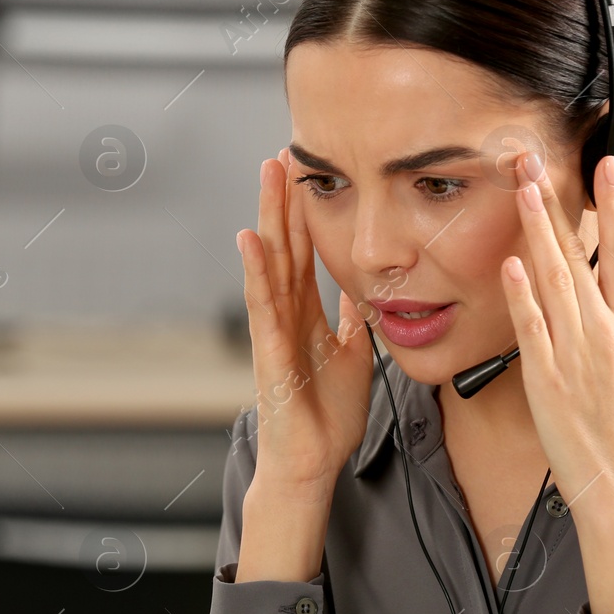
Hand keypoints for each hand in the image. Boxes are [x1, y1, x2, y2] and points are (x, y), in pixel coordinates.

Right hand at [235, 147, 372, 489]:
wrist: (312, 461)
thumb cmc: (328, 415)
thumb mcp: (353, 354)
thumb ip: (352, 320)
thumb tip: (363, 288)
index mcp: (307, 315)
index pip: (305, 253)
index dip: (306, 213)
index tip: (310, 171)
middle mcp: (286, 315)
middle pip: (284, 247)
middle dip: (284, 201)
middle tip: (283, 153)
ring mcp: (274, 331)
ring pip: (270, 265)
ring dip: (268, 218)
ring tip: (267, 176)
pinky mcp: (269, 353)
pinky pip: (263, 306)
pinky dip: (256, 272)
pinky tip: (250, 239)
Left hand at [503, 150, 613, 531]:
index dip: (610, 205)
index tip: (603, 166)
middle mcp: (601, 332)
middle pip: (577, 254)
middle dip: (555, 205)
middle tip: (535, 163)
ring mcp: (571, 352)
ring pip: (552, 280)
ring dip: (534, 233)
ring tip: (519, 192)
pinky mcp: (543, 376)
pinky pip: (530, 327)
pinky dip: (521, 295)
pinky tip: (510, 263)